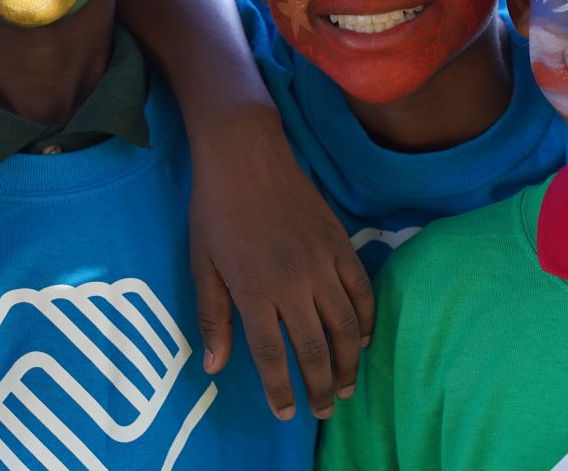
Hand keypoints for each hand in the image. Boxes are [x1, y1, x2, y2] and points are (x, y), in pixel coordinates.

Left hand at [189, 117, 372, 420]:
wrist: (245, 154)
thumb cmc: (214, 209)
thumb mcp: (202, 264)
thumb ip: (212, 317)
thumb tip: (214, 368)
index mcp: (253, 290)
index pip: (272, 356)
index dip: (281, 391)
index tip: (287, 413)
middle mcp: (291, 281)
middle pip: (314, 348)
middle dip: (321, 386)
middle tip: (325, 409)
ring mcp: (320, 261)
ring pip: (345, 325)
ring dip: (349, 361)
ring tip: (347, 385)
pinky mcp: (339, 242)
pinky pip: (361, 290)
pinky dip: (366, 319)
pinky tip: (363, 338)